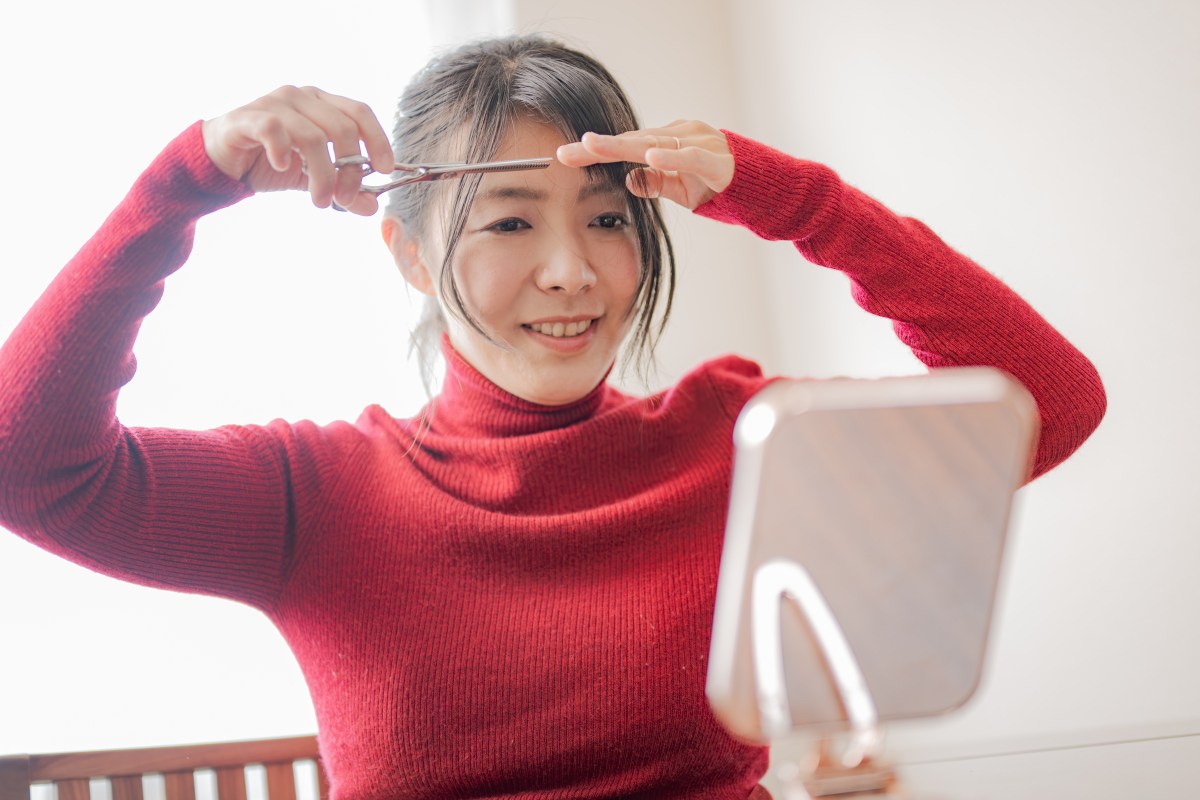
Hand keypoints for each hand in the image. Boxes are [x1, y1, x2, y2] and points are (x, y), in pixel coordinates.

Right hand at [201, 85, 393, 215]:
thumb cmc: (269, 163)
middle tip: (344, 199)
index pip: (359, 112)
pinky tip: (285, 169)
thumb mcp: (311, 179)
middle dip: (350, 170)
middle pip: (342, 128)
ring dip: (322, 174)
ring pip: (312, 136)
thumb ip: (341, 189)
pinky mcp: (247, 117)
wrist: (221, 164)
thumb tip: (372, 207)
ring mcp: (273, 104)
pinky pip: (273, 129)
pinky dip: (284, 151)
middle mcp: (300, 97)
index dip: (377, 139)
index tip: (385, 170)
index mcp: (321, 104)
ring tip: (320, 201)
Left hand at [555, 120, 733, 209]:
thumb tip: (628, 180)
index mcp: (668, 140)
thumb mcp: (680, 189)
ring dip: (622, 146)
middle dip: (598, 147)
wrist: (760, 189)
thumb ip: (655, 183)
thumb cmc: (717, 185)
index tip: (565, 156)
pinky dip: (669, 157)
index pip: (625, 145)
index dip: (595, 151)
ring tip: (593, 147)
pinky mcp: (716, 160)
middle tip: (568, 151)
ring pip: (655, 143)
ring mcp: (699, 143)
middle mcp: (680, 134)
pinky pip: (689, 157)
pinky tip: (648, 158)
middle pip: (632, 140)